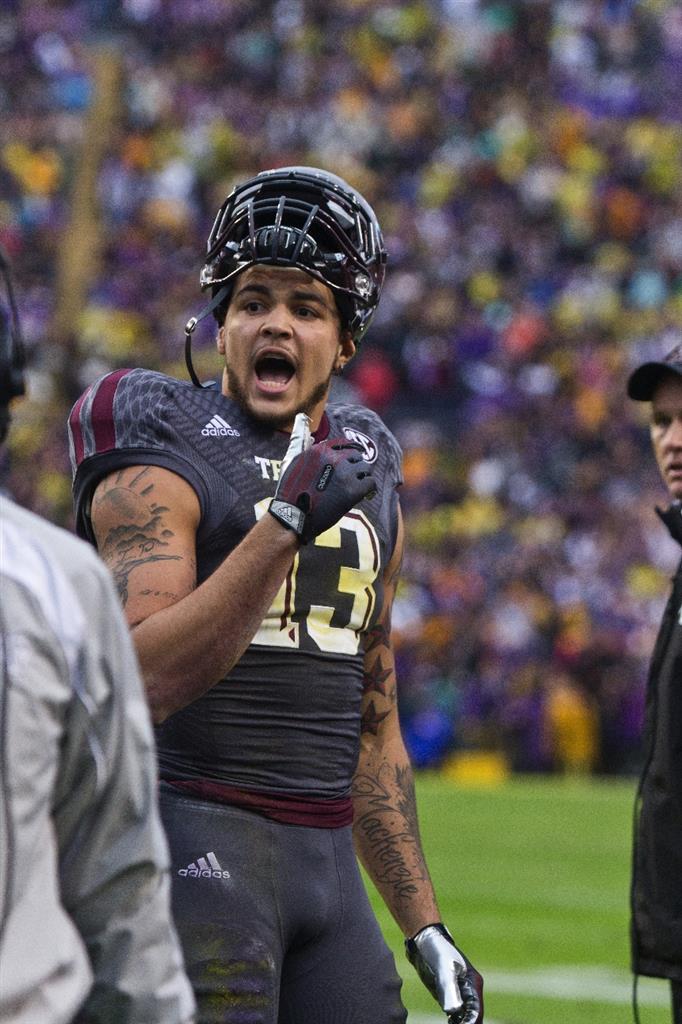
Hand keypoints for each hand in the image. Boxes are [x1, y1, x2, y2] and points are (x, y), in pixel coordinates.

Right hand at [269, 412, 375, 542]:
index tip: (350, 464)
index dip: (349, 454)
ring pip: (365, 468)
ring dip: (362, 478)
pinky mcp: (352, 490)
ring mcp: (344, 474)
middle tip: (351, 481)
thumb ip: (300, 438)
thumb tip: (302, 418)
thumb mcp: (292, 459)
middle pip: (356, 456)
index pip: (345, 444)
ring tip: (356, 489)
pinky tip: (363, 496)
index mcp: (320, 449)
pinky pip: (371, 483)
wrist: (292, 516)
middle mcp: (334, 458)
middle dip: (355, 468)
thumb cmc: (290, 491)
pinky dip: (368, 490)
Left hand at [405, 923, 482, 1023]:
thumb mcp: (443, 970)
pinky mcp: (448, 992)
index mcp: (473, 983)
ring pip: (465, 1015)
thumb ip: (450, 990)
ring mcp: (459, 991)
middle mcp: (470, 989)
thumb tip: (454, 1012)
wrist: (423, 938)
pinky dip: (455, 1021)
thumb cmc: (436, 950)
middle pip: (473, 1016)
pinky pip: (455, 1012)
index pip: (475, 1012)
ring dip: (462, 1023)